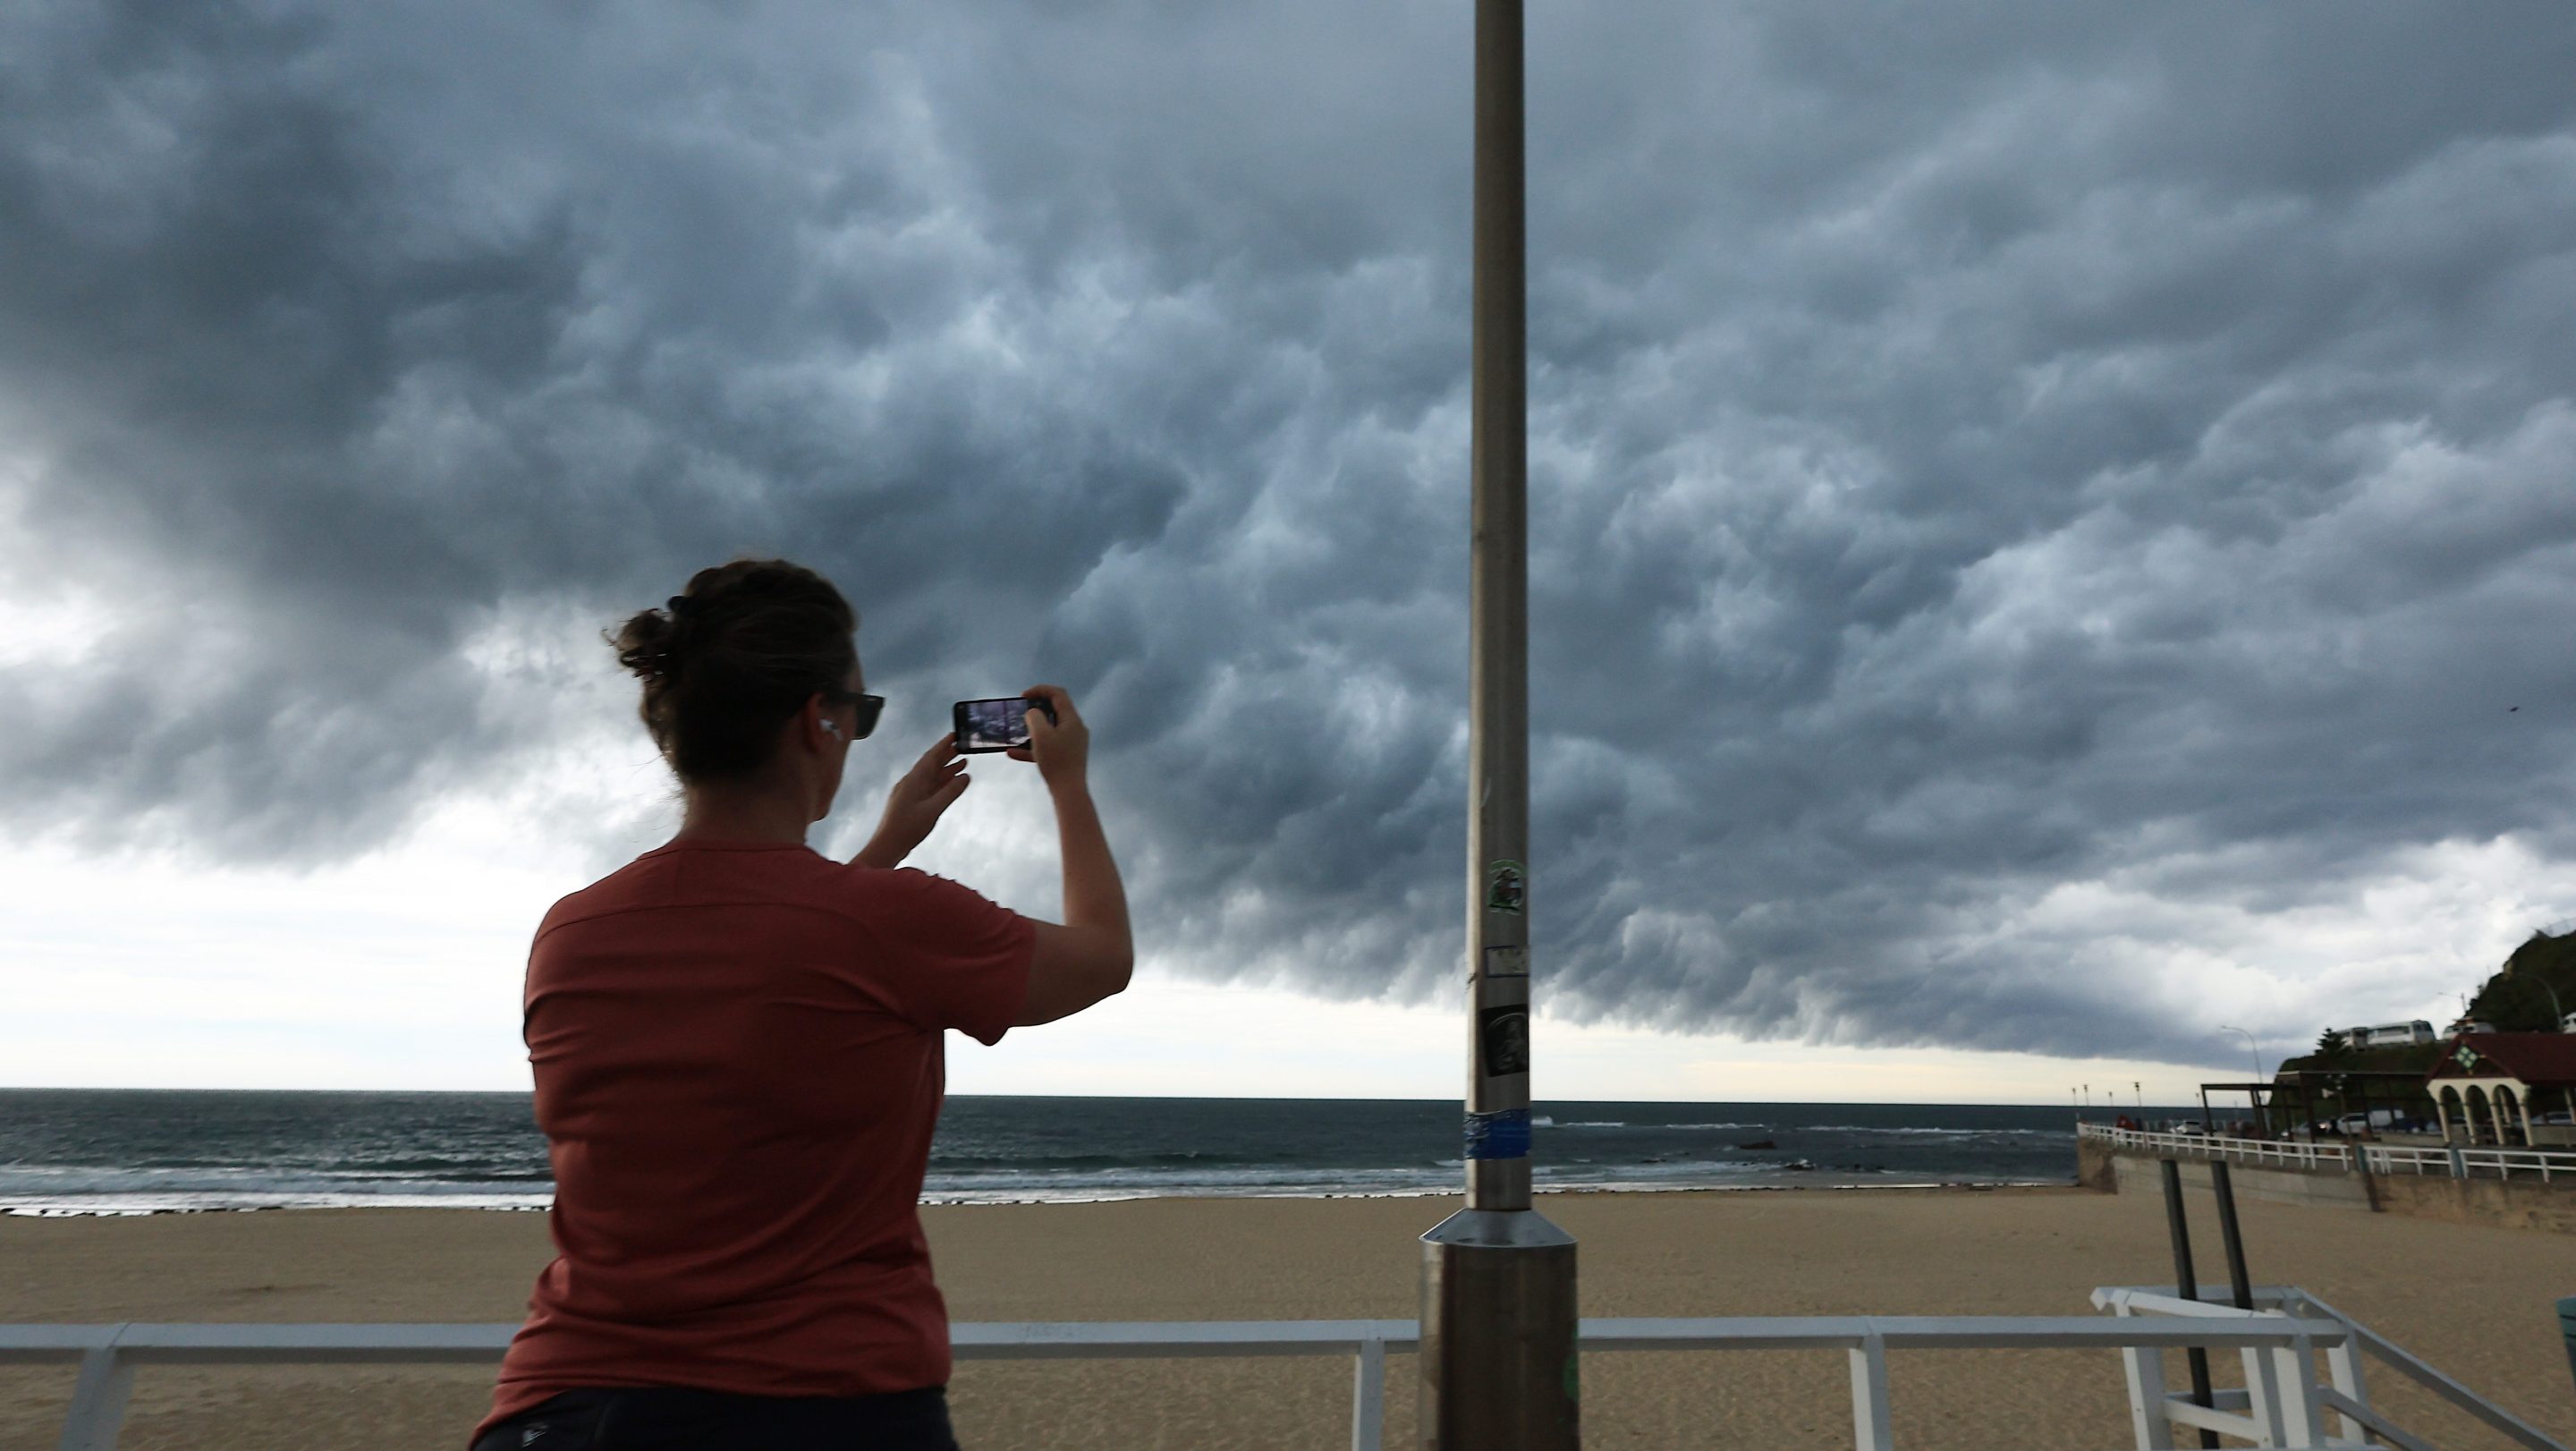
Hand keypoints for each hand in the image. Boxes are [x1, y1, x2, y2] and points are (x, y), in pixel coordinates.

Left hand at [857, 735, 970, 867]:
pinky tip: (950, 784)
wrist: (887, 845)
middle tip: (962, 748)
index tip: (954, 735)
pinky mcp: (911, 803)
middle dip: (947, 756)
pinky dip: (941, 784)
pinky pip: (929, 788)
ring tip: (962, 764)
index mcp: (914, 780)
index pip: (931, 757)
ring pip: (931, 777)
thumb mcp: (933, 809)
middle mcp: (911, 783)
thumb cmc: (907, 828)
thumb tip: (965, 777)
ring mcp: (911, 793)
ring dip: (946, 770)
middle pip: (931, 765)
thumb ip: (950, 792)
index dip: (943, 745)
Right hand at [1007, 683, 1088, 789]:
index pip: (1058, 694)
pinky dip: (1032, 747)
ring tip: (1016, 731)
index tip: (1023, 696)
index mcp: (1072, 720)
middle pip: (1055, 711)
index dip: (1040, 690)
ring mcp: (1072, 743)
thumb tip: (1033, 712)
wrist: (1069, 791)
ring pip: (1049, 730)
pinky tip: (1013, 753)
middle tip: (1021, 712)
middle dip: (1036, 709)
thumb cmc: (1056, 760)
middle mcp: (1075, 728)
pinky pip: (1048, 746)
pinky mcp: (1067, 756)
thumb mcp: (1041, 734)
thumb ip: (1035, 717)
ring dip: (1032, 729)